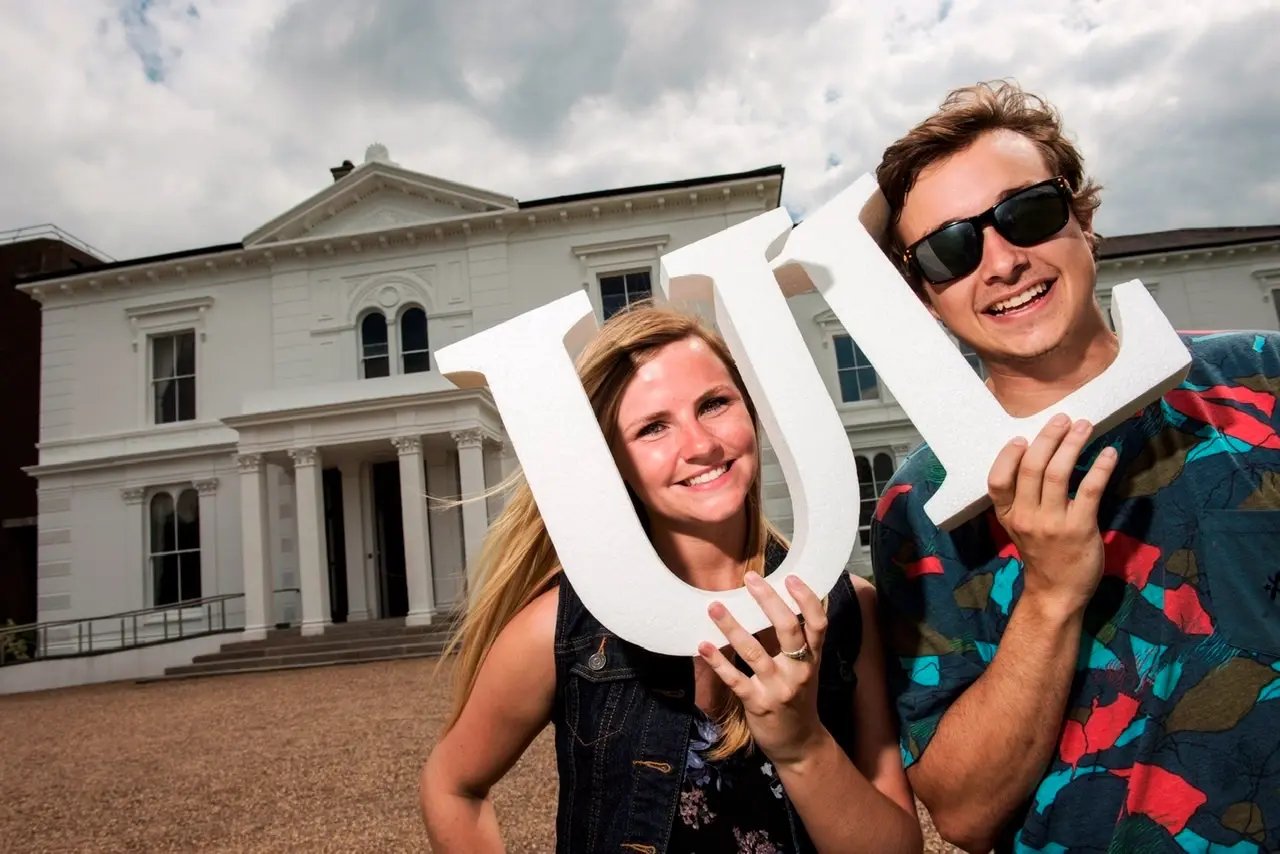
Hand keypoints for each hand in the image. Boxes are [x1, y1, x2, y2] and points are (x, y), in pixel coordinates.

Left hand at [699, 572, 830, 767]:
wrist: (800, 745)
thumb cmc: (798, 698)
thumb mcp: (805, 668)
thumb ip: (796, 641)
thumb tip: (775, 603)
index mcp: (813, 658)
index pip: (818, 624)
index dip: (807, 599)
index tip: (791, 577)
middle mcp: (799, 671)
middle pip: (788, 629)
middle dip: (769, 601)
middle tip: (750, 579)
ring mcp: (778, 688)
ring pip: (754, 652)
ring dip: (732, 627)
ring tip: (714, 607)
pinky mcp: (758, 704)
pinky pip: (735, 679)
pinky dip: (717, 662)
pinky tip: (702, 646)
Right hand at [988, 413, 1118, 615]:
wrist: (1057, 592)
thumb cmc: (1041, 555)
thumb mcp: (1020, 527)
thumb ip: (1022, 498)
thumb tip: (1036, 456)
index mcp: (1008, 515)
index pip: (997, 480)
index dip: (1008, 455)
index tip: (1022, 437)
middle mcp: (1027, 517)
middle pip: (1031, 467)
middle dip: (1048, 438)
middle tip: (1062, 419)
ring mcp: (1052, 523)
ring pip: (1058, 473)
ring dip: (1072, 444)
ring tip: (1084, 426)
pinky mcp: (1080, 528)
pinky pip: (1091, 489)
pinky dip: (1100, 467)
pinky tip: (1108, 453)